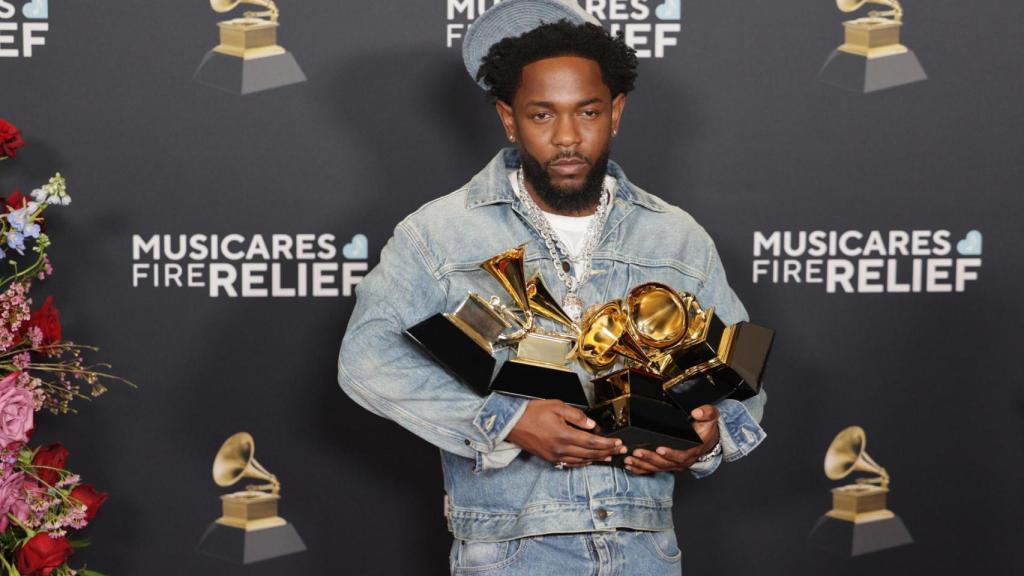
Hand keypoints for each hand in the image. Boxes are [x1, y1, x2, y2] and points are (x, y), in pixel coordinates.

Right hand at [506, 399, 627, 467]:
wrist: (512, 423)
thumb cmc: (532, 412)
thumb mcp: (557, 406)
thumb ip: (577, 416)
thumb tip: (592, 425)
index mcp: (564, 435)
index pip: (592, 442)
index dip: (607, 443)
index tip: (618, 443)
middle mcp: (560, 449)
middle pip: (590, 453)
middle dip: (607, 452)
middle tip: (620, 451)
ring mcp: (555, 456)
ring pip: (581, 460)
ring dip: (597, 459)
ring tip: (609, 456)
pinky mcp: (549, 458)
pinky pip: (570, 463)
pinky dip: (582, 462)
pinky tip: (589, 460)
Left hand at [624, 404, 719, 474]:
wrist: (709, 439)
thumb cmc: (706, 428)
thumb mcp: (711, 417)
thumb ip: (707, 413)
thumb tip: (697, 413)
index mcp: (694, 449)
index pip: (682, 454)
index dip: (671, 453)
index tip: (659, 448)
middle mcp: (684, 460)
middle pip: (666, 463)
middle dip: (650, 458)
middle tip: (637, 452)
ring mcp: (675, 464)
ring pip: (658, 468)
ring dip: (642, 464)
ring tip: (629, 459)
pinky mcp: (668, 465)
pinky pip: (654, 470)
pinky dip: (641, 469)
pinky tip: (630, 466)